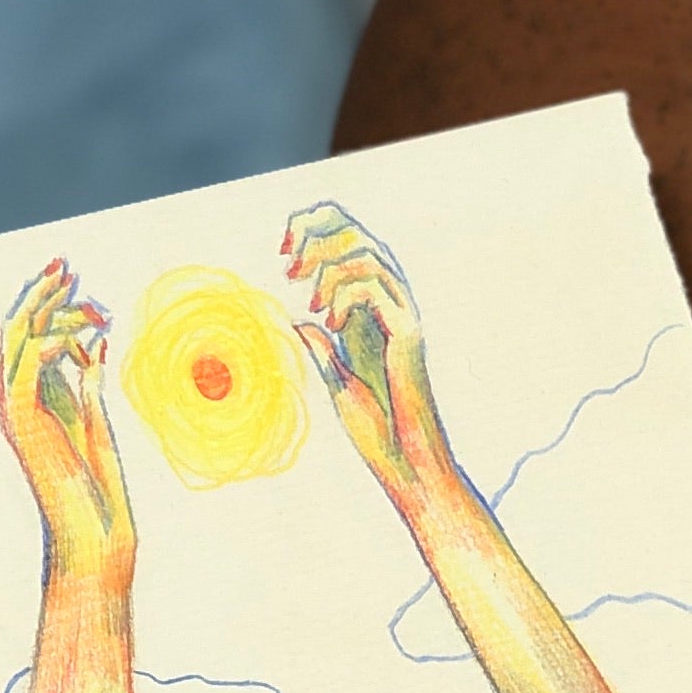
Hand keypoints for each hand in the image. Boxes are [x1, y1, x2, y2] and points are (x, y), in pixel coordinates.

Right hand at [0, 262, 133, 586]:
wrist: (92, 535)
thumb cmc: (99, 490)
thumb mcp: (98, 421)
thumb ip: (90, 382)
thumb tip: (94, 342)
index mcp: (37, 399)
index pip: (32, 337)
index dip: (49, 302)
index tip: (75, 277)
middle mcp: (20, 402)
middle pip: (19, 331)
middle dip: (42, 293)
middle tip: (67, 264)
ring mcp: (18, 413)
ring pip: (17, 344)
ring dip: (49, 312)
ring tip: (83, 295)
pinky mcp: (24, 425)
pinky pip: (25, 371)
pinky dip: (47, 346)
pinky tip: (78, 336)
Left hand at [283, 204, 452, 507]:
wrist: (405, 460)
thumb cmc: (378, 430)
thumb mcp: (337, 384)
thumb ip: (321, 351)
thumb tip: (297, 322)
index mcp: (368, 312)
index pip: (347, 245)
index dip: (314, 232)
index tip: (283, 252)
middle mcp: (387, 305)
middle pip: (358, 233)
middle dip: (317, 235)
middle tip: (289, 266)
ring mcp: (401, 314)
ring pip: (368, 251)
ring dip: (329, 264)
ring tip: (311, 298)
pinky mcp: (407, 330)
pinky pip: (375, 285)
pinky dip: (345, 294)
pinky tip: (332, 322)